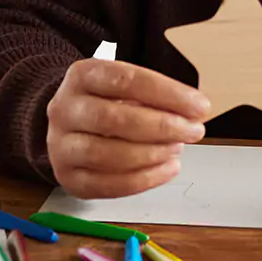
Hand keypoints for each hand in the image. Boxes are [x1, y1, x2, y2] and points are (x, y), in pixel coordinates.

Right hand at [47, 59, 209, 197]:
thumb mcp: (129, 86)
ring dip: (152, 155)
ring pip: (107, 154)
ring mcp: (61, 145)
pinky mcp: (67, 176)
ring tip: (177, 149)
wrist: (71, 122)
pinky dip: (143, 180)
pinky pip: (105, 184)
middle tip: (194, 131)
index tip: (200, 106)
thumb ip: (158, 96)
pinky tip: (167, 168)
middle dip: (163, 127)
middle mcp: (65, 109)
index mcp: (83, 76)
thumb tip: (194, 112)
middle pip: (114, 120)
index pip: (126, 80)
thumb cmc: (109, 101)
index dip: (168, 94)